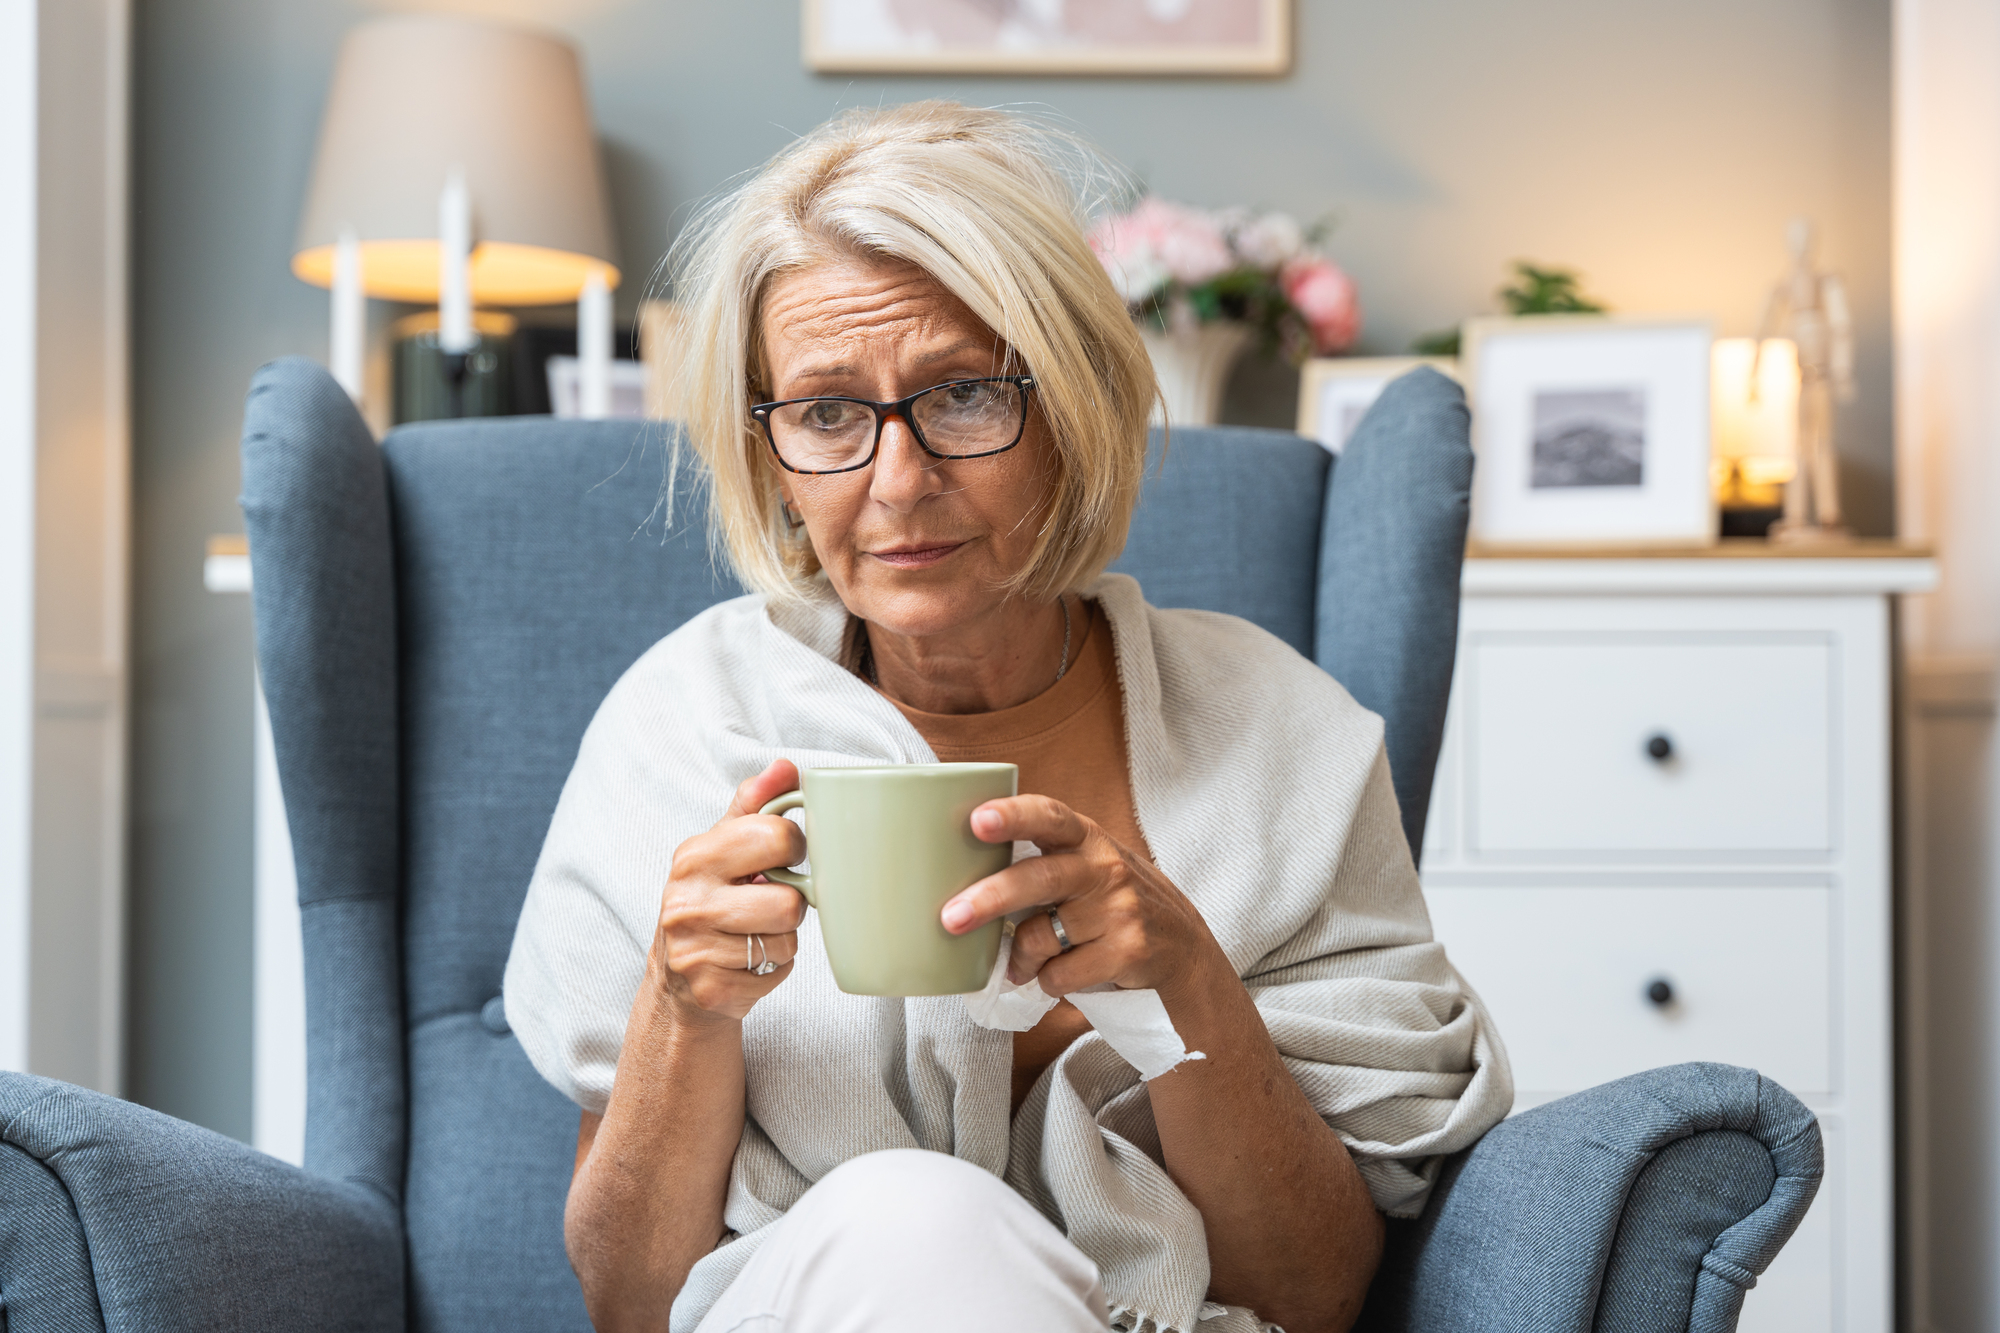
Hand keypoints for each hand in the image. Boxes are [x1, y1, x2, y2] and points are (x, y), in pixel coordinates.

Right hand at [652, 760, 808, 1024]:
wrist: (678, 982)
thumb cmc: (712, 900)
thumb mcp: (723, 847)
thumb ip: (755, 804)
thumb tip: (786, 767)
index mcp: (694, 856)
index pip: (778, 836)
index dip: (796, 848)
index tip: (783, 857)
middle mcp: (687, 902)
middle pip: (790, 902)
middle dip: (791, 905)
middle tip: (769, 904)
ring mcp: (694, 951)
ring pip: (787, 941)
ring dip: (782, 940)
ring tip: (755, 934)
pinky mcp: (712, 990)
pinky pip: (778, 973)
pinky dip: (773, 971)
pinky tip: (746, 964)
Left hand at [939, 796, 1222, 997]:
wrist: (1183, 949)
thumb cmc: (1112, 903)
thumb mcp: (1086, 866)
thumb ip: (1042, 861)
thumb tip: (958, 877)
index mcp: (1086, 838)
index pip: (1049, 816)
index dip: (1013, 815)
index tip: (978, 820)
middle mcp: (1106, 868)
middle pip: (1040, 878)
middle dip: (991, 897)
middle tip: (951, 918)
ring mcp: (1122, 910)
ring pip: (1042, 936)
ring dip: (1020, 958)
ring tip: (1020, 964)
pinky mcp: (1130, 951)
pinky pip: (1061, 974)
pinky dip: (1048, 981)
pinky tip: (1060, 974)